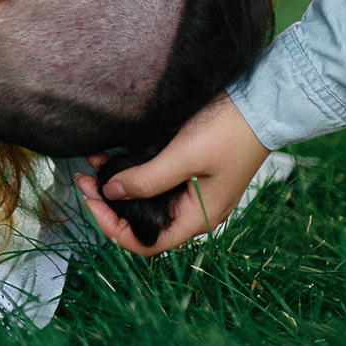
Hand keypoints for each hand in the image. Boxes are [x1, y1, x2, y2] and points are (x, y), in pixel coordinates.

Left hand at [74, 96, 270, 256]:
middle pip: (142, 221)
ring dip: (116, 186)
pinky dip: (130, 172)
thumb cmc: (231, 132)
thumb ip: (147, 178)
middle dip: (109, 205)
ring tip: (90, 165)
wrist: (262, 102)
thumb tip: (111, 193)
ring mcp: (192, 191)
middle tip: (83, 181)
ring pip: (144, 199)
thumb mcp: (184, 156)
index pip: (147, 242)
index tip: (92, 203)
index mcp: (198, 217)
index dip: (115, 229)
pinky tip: (109, 155)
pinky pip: (153, 180)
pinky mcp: (189, 171)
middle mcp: (194, 210)